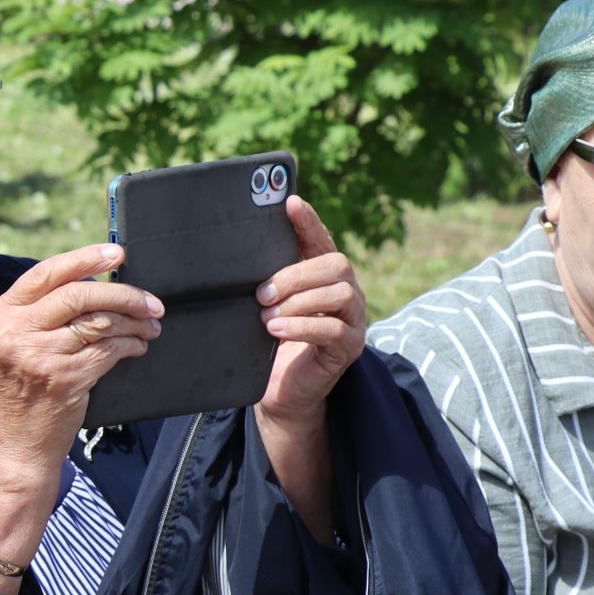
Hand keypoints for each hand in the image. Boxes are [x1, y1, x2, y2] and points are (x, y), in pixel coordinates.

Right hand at [0, 242, 162, 477]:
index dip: (85, 259)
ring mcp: (39, 355)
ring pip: (100, 322)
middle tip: (151, 301)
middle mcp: (15, 331)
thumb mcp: (14, 345)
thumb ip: (43, 314)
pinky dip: (131, 345)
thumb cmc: (19, 393)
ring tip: (150, 325)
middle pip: (79, 295)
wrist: (12, 446)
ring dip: (134, 322)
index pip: (47, 274)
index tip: (116, 253)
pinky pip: (109, 350)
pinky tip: (138, 346)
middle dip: (123, 294)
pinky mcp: (65, 378)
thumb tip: (97, 285)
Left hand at [255, 196, 365, 428]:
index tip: (289, 202)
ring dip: (298, 302)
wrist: (280, 392)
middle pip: (336, 264)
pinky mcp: (349, 348)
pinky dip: (302, 326)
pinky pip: (334, 329)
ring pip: (339, 293)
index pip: (321, 240)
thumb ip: (265, 281)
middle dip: (295, 275)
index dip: (308, 221)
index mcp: (323, 276)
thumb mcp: (266, 306)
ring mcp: (353, 320)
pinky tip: (276, 330)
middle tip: (262, 293)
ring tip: (266, 317)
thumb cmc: (270, 343)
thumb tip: (240, 251)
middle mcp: (346, 292)